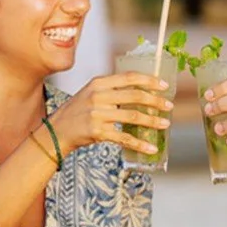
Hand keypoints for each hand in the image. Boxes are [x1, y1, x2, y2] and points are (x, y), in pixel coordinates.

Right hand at [52, 72, 173, 158]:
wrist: (56, 131)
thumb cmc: (77, 112)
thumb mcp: (90, 93)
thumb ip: (112, 90)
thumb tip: (141, 92)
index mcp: (98, 83)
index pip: (129, 78)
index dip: (149, 81)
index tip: (164, 86)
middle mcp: (98, 96)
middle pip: (134, 96)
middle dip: (155, 101)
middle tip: (169, 106)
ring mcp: (98, 114)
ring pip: (133, 117)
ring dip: (152, 121)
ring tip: (165, 124)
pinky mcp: (98, 132)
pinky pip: (124, 138)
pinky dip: (140, 144)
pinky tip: (151, 148)